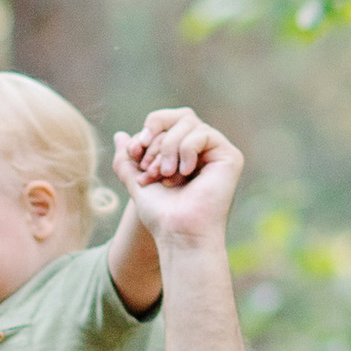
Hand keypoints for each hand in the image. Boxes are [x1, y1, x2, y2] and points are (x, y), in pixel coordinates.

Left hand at [115, 112, 242, 248]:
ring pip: (189, 124)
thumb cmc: (161, 215)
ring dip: (169, 148)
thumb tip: (120, 135)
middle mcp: (202, 150)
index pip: (166, 122)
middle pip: (178, 117)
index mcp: (183, 153)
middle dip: (157, 140)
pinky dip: (186, 150)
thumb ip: (127, 159)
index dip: (148, 133)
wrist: (177, 233)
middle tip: (150, 168)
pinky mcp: (229, 157)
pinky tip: (184, 173)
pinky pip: (203, 134)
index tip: (135, 155)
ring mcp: (217, 152)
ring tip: (166, 175)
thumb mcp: (136, 181)